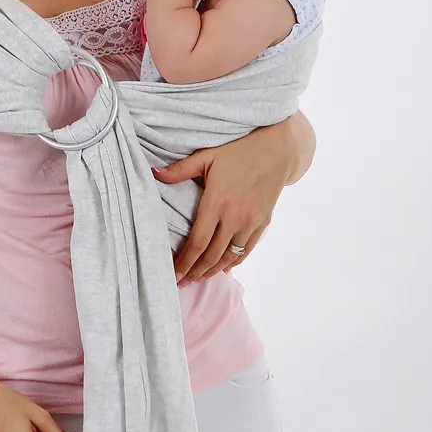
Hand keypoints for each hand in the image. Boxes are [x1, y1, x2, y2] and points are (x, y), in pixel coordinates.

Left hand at [152, 119, 297, 282]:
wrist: (278, 149)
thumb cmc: (239, 150)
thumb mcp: (206, 156)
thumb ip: (180, 170)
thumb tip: (153, 173)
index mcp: (217, 202)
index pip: (197, 242)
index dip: (185, 261)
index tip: (174, 273)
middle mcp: (234, 217)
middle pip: (212, 255)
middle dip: (195, 272)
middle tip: (182, 282)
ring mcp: (251, 222)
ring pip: (229, 257)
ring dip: (212, 270)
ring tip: (198, 278)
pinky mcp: (263, 223)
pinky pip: (246, 250)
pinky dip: (233, 262)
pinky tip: (222, 268)